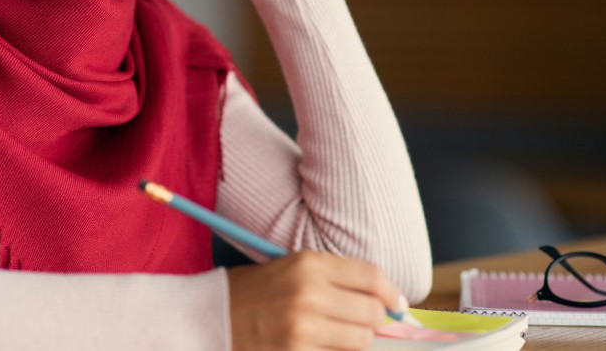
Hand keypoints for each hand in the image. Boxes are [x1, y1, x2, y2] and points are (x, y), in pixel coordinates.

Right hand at [226, 250, 406, 350]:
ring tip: (339, 336)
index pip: (372, 276)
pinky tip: (323, 346)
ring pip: (361, 340)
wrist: (209, 317)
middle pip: (372, 312)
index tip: (396, 305)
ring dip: (357, 341)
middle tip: (365, 323)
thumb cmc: (253, 291)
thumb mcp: (293, 268)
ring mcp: (303, 328)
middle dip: (375, 321)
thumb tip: (384, 303)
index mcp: (310, 264)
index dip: (391, 293)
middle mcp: (309, 294)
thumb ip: (336, 280)